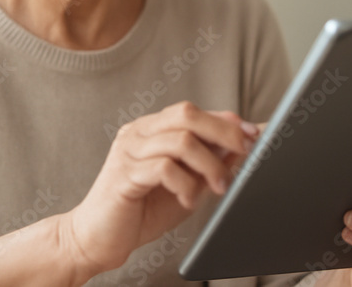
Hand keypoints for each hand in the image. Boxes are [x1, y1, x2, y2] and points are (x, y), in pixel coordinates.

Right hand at [64, 102, 259, 275]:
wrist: (97, 239)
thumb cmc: (141, 211)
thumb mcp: (186, 183)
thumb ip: (207, 162)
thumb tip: (242, 145)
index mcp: (151, 129)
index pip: (192, 111)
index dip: (226, 120)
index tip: (255, 133)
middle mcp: (138, 133)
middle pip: (187, 114)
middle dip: (223, 131)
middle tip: (244, 152)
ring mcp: (129, 151)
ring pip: (180, 140)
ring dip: (209, 164)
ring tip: (218, 186)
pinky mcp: (124, 175)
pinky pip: (164, 167)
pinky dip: (186, 183)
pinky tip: (188, 198)